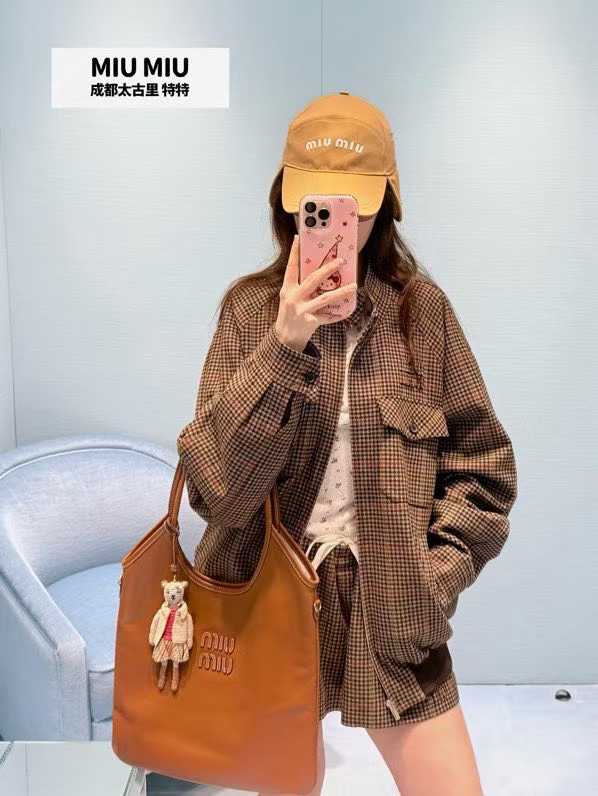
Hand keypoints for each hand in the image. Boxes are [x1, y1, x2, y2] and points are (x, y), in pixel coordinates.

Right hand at [275, 234, 355, 351]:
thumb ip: (300, 285)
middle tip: (341, 261)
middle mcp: (293, 298)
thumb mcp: (289, 297)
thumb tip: (319, 272)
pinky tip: (345, 311)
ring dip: (341, 291)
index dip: (294, 253)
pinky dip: (337, 314)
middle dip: (328, 269)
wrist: (286, 338)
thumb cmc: (290, 314)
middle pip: (313, 280)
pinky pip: (327, 316)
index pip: (291, 267)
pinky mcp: (310, 321)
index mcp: (287, 289)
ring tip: (354, 286)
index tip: (299, 238)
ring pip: (325, 298)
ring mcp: (302, 310)